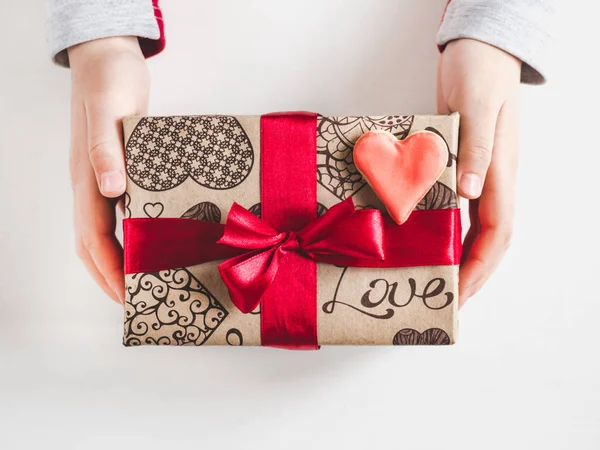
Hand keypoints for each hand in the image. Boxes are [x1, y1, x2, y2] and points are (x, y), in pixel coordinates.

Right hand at [69, 36, 149, 303]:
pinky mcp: (115, 170)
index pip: (95, 238)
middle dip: (110, 277)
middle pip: (93, 244)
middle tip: (135, 302)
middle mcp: (91, 184)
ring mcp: (100, 179)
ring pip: (102, 231)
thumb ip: (108, 149)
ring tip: (140, 282)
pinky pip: (116, 212)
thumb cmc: (110, 81)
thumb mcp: (111, 111)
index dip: (111, 271)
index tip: (129, 297)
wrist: (108, 58)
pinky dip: (127, 234)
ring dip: (116, 261)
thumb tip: (111, 191)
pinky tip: (146, 238)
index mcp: (88, 178)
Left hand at [437, 38, 520, 307]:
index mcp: (498, 172)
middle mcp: (489, 180)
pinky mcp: (458, 165)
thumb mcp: (476, 105)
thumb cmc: (480, 70)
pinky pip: (455, 208)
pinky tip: (425, 238)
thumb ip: (475, 148)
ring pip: (471, 227)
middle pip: (487, 240)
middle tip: (444, 301)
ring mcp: (475, 174)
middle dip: (470, 274)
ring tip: (433, 279)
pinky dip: (445, 229)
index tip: (460, 295)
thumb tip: (471, 194)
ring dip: (457, 256)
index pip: (496, 234)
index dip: (480, 269)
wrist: (478, 50)